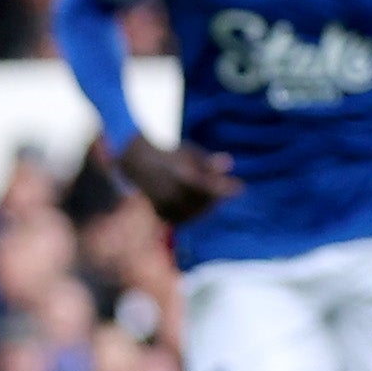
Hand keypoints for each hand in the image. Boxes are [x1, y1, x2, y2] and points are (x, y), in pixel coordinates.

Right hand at [118, 132, 243, 224]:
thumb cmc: (164, 154)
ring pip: (194, 212)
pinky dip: (193, 214)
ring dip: (206, 206)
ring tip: (212, 198)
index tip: (240, 186)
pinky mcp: (159, 214)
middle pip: (204, 202)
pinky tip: (198, 206)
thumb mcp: (186, 151)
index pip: (210, 186)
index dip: (226, 188)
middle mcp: (171, 192)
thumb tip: (230, 163)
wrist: (131, 164)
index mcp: (179, 174)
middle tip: (225, 189)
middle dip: (216, 197)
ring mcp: (164, 205)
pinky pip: (182, 219)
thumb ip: (207, 161)